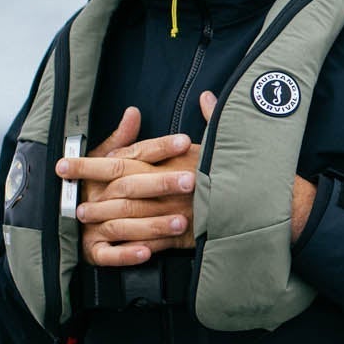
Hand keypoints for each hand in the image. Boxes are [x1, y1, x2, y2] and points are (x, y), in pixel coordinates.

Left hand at [55, 95, 324, 263]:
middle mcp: (171, 184)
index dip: (92, 159)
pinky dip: (130, 244)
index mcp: (175, 158)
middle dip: (91, 189)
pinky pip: (151, 242)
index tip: (66, 161)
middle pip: (120, 186)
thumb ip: (214, 118)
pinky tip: (114, 246)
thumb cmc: (253, 169)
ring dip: (104, 218)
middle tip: (69, 195)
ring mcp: (175, 213)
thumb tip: (205, 98)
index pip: (124, 155)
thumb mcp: (232, 138)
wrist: (277, 206)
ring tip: (85, 220)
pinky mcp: (185, 238)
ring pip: (130, 216)